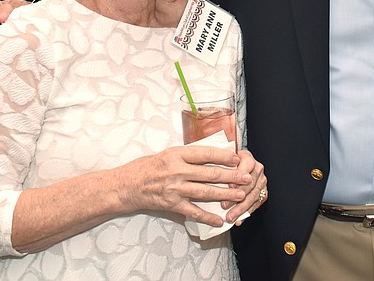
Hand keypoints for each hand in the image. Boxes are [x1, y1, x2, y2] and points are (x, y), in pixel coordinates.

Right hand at [118, 145, 251, 227]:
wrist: (127, 185)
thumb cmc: (147, 167)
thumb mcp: (168, 153)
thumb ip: (188, 155)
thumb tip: (212, 155)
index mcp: (177, 155)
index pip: (205, 154)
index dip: (224, 156)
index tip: (237, 158)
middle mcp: (177, 171)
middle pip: (210, 174)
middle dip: (231, 176)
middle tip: (246, 178)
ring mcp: (175, 189)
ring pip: (205, 192)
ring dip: (225, 194)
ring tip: (240, 195)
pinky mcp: (172, 204)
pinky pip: (193, 211)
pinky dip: (207, 216)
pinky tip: (219, 220)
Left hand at [223, 149, 266, 223]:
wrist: (241, 164)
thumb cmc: (230, 162)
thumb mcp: (225, 158)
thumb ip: (221, 164)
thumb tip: (211, 173)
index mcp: (248, 158)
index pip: (245, 169)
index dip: (237, 179)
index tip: (228, 187)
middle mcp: (257, 169)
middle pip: (249, 185)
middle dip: (236, 197)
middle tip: (224, 206)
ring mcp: (261, 181)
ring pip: (253, 196)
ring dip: (241, 208)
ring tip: (230, 217)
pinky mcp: (263, 192)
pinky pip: (256, 204)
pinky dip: (246, 213)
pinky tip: (238, 220)